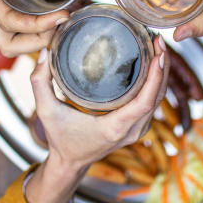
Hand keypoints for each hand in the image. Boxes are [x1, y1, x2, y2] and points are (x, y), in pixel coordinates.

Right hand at [0, 0, 68, 56]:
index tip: (61, 15)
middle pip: (9, 44)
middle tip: (64, 16)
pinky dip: (33, 29)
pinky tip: (52, 11)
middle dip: (38, 40)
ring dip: (36, 39)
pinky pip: (14, 29)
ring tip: (60, 17)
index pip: (7, 20)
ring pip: (10, 42)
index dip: (36, 25)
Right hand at [24, 37, 168, 202]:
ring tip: (157, 45)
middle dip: (162, 67)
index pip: (144, 101)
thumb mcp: (45, 111)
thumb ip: (40, 83)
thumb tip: (45, 52)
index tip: (158, 54)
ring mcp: (137, 130)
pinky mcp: (137, 127)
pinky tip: (152, 61)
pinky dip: (156, 82)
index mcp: (114, 127)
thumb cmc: (60, 138)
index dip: (155, 77)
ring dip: (162, 73)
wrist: (70, 163)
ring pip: (158, 99)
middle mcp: (131, 130)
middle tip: (158, 40)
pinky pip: (152, 103)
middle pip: (157, 97)